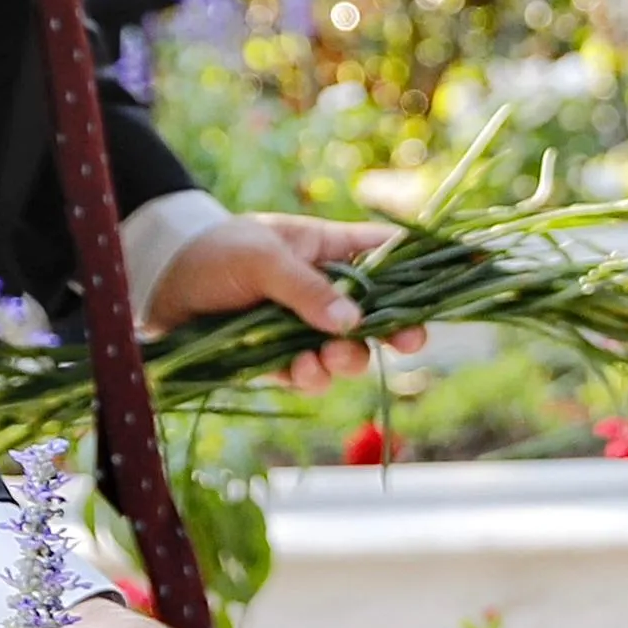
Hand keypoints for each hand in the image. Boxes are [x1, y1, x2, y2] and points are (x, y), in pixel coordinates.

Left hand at [142, 209, 406, 391]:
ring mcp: (302, 326)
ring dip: (347, 360)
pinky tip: (300, 370)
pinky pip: (308, 375)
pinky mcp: (277, 358)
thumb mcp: (263, 259)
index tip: (470, 270)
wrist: (157, 283)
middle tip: (408, 343)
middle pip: (379, 315)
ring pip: (347, 351)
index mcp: (328, 249)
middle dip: (396, 331)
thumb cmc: (214, 251)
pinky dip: (310, 377)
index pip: (388, 253)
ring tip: (329, 359)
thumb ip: (308, 289)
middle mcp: (324, 290)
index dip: (426, 264)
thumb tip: (354, 323)